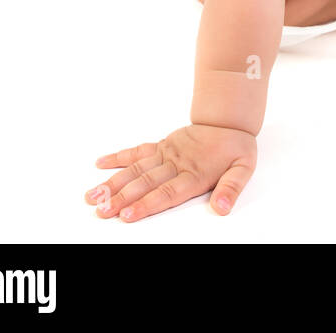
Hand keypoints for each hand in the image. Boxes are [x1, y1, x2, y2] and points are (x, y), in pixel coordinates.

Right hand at [85, 124, 256, 221]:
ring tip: (92, 196)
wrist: (228, 119)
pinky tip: (100, 164)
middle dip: (121, 198)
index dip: (146, 204)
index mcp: (195, 173)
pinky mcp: (161, 145)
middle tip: (101, 211)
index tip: (126, 215)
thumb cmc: (235, 147)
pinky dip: (119, 157)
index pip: (168, 192)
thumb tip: (222, 208)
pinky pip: (138, 151)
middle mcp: (176, 163)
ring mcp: (166, 153)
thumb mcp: (244, 168)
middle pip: (145, 183)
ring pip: (136, 168)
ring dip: (113, 182)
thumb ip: (231, 188)